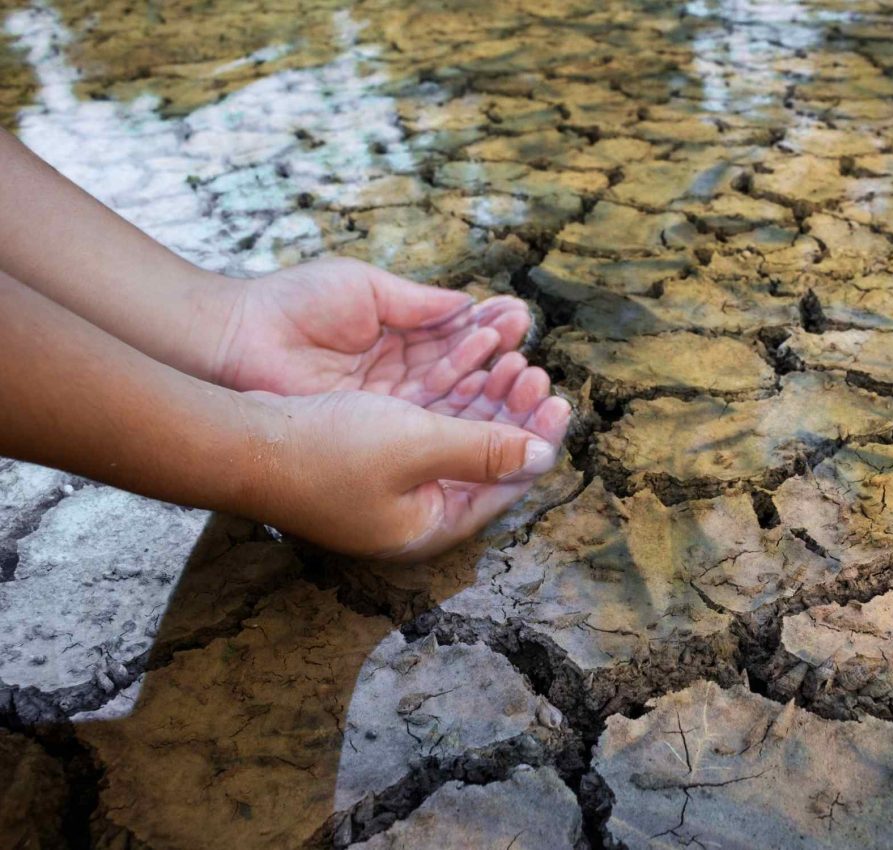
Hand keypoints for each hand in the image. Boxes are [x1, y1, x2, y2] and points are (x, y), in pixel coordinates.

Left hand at [213, 257, 533, 403]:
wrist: (236, 341)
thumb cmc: (291, 306)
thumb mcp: (365, 291)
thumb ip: (419, 304)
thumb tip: (470, 306)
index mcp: (397, 337)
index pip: (457, 339)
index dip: (490, 332)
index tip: (520, 320)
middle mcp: (399, 377)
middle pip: (463, 376)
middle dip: (501, 366)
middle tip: (531, 359)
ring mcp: (388, 408)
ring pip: (453, 404)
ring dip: (490, 392)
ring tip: (522, 374)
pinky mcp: (375, 433)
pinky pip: (429, 427)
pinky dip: (462, 415)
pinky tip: (491, 399)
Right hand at [245, 352, 570, 559]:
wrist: (239, 440)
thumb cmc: (325, 450)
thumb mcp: (417, 446)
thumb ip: (484, 450)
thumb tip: (543, 456)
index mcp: (430, 525)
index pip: (504, 486)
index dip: (536, 441)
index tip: (561, 401)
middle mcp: (414, 511)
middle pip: (484, 460)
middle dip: (513, 413)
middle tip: (537, 373)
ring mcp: (390, 485)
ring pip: (457, 436)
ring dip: (485, 397)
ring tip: (511, 358)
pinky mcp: (369, 455)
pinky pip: (427, 422)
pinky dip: (450, 394)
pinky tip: (469, 361)